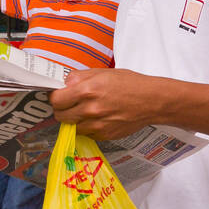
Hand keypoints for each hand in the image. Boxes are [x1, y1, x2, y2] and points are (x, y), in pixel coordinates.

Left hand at [49, 68, 165, 140]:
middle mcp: (90, 110)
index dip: (56, 98)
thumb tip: (64, 83)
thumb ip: (79, 77)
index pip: (56, 100)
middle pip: (60, 116)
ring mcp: (97, 125)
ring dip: (73, 120)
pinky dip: (86, 127)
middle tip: (69, 104)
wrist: (152, 101)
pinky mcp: (104, 135)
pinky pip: (85, 133)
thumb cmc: (129, 83)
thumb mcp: (102, 72)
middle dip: (62, 109)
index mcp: (87, 90)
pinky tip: (96, 118)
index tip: (60, 96)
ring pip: (71, 127)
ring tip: (83, 111)